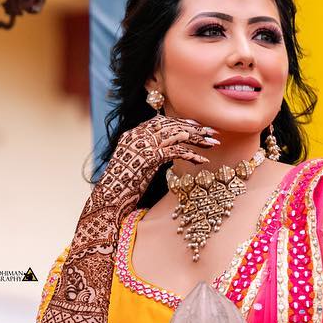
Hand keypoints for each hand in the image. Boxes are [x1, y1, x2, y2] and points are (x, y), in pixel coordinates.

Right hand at [94, 114, 218, 213]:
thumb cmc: (122, 188)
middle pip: (171, 124)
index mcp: (132, 135)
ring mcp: (142, 145)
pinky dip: (192, 155)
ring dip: (197, 138)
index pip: (160, 121)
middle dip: (194, 127)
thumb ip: (148, 154)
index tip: (197, 125)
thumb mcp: (135, 165)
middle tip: (212, 131)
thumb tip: (167, 153)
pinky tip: (202, 160)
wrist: (108, 200)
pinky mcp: (149, 157)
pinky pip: (176, 151)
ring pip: (176, 134)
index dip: (180, 122)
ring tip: (213, 143)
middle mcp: (136, 136)